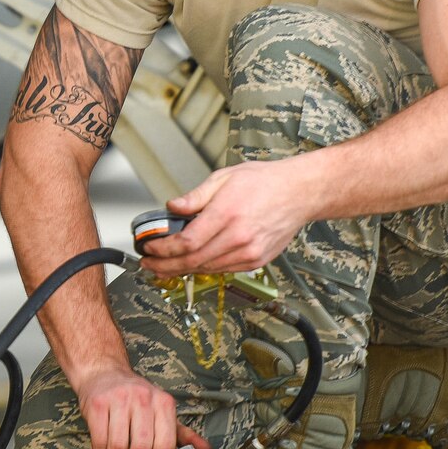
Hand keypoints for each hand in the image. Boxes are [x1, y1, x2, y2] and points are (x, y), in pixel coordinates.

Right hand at [74, 365, 208, 448]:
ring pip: (119, 447)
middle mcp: (144, 398)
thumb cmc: (134, 397)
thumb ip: (182, 433)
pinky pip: (100, 440)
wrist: (104, 373)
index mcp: (163, 402)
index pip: (165, 445)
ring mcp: (119, 399)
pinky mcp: (98, 404)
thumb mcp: (161, 411)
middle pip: (141, 448)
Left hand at [139, 159, 320, 278]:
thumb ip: (195, 196)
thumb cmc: (264, 182)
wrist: (299, 193)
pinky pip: (224, 270)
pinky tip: (192, 264)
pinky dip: (205, 269)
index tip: (148, 248)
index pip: (186, 242)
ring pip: (207, 269)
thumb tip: (171, 207)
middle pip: (193, 261)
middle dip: (165, 266)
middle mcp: (238, 237)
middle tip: (149, 265)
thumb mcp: (223, 178)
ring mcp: (249, 252)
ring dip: (182, 270)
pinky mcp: (257, 260)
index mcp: (226, 214)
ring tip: (164, 267)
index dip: (163, 249)